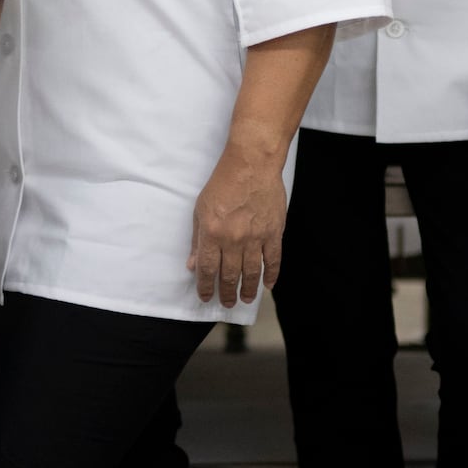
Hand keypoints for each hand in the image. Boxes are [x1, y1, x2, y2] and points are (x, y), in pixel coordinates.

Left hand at [189, 148, 287, 307]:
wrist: (251, 164)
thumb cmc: (223, 183)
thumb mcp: (200, 209)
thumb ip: (197, 239)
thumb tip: (193, 265)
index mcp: (212, 234)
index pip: (208, 270)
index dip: (206, 287)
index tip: (206, 297)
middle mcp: (233, 239)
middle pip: (229, 275)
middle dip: (227, 293)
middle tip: (227, 303)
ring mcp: (256, 237)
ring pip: (251, 272)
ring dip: (248, 289)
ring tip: (246, 299)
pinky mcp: (274, 232)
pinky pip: (273, 259)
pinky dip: (271, 275)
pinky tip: (268, 285)